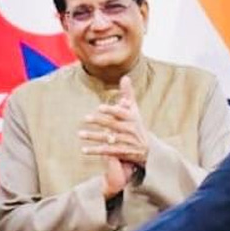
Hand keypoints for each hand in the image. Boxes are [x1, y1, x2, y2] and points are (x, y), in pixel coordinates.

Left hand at [80, 76, 147, 194]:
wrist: (149, 150)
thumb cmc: (137, 126)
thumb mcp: (134, 110)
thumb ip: (128, 95)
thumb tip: (125, 77)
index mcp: (133, 118)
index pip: (121, 113)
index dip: (111, 110)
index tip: (100, 108)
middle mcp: (130, 130)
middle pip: (113, 125)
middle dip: (99, 121)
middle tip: (85, 118)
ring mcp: (127, 143)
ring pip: (108, 139)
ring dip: (93, 137)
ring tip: (80, 134)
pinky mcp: (122, 153)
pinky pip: (107, 152)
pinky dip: (95, 151)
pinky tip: (84, 150)